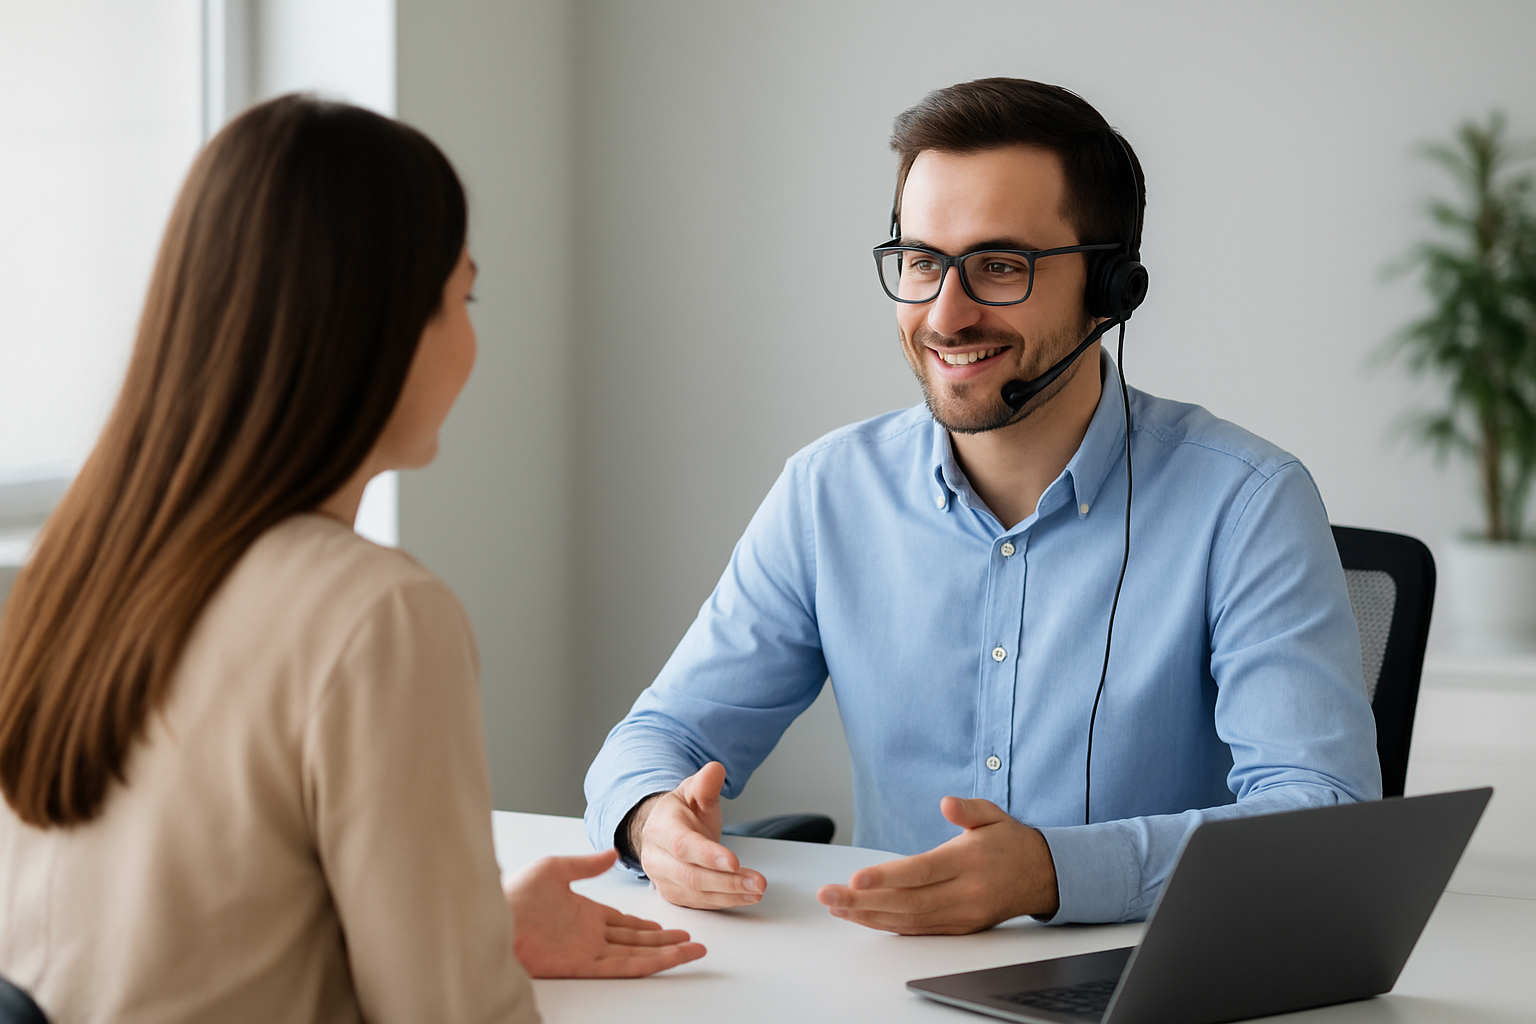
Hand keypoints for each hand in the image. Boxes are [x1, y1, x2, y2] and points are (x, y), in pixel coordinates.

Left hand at [504, 848, 706, 977]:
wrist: (492, 915)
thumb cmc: (514, 893)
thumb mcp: (554, 868)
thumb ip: (586, 865)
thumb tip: (610, 854)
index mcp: (584, 912)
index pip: (624, 923)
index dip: (647, 925)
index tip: (668, 926)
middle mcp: (590, 935)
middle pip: (637, 941)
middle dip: (666, 941)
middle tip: (692, 940)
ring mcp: (588, 951)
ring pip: (638, 954)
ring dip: (667, 954)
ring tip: (693, 951)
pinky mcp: (582, 965)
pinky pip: (624, 966)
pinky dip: (649, 964)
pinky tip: (668, 960)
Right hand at [634, 761, 766, 908]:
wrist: (664, 831)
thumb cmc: (681, 814)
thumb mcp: (693, 792)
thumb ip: (705, 784)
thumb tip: (716, 769)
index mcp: (661, 828)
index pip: (682, 845)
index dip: (708, 855)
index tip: (734, 861)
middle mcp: (656, 857)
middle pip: (691, 875)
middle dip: (727, 881)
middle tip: (757, 882)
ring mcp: (663, 879)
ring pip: (696, 893)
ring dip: (730, 895)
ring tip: (757, 890)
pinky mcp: (673, 894)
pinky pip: (699, 903)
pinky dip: (725, 902)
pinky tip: (746, 897)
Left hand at [816, 796, 1058, 934]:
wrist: (1043, 876)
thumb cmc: (1010, 841)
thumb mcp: (993, 814)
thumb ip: (968, 808)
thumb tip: (946, 803)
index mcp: (970, 860)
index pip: (922, 872)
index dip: (887, 877)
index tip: (855, 878)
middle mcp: (965, 892)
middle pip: (908, 901)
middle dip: (863, 900)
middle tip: (829, 895)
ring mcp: (963, 913)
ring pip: (909, 920)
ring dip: (869, 915)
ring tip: (836, 906)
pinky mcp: (961, 927)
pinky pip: (919, 929)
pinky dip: (888, 925)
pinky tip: (864, 917)